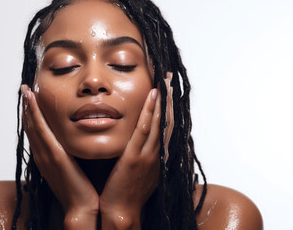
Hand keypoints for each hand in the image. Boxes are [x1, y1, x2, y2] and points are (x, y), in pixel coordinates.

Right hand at [21, 85, 98, 228]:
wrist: (82, 208)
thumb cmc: (82, 190)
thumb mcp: (74, 167)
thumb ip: (72, 153)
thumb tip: (79, 140)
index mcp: (47, 158)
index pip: (37, 132)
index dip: (32, 115)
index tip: (32, 100)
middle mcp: (42, 155)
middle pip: (31, 126)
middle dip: (27, 107)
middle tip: (24, 89)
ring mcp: (45, 155)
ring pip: (33, 125)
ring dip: (29, 106)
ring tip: (26, 89)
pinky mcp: (53, 155)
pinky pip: (41, 130)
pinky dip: (35, 114)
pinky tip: (33, 100)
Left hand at [100, 75, 173, 228]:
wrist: (121, 213)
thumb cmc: (125, 194)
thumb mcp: (137, 172)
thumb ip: (138, 156)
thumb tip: (135, 144)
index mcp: (156, 157)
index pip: (165, 128)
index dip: (169, 109)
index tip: (169, 92)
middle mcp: (156, 154)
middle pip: (166, 121)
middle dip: (170, 99)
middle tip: (171, 80)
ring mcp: (148, 155)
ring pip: (159, 122)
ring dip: (163, 100)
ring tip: (165, 81)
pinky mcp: (135, 157)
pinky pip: (144, 130)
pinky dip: (150, 112)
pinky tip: (153, 96)